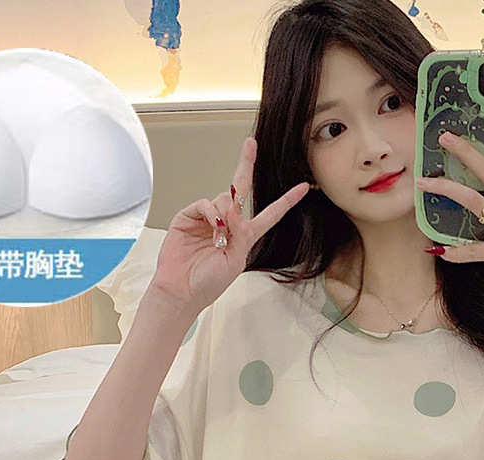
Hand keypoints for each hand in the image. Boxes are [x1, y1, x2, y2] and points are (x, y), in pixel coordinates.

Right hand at [149, 136, 309, 317]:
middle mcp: (227, 224)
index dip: (286, 201)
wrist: (181, 290)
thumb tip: (233, 209)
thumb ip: (238, 236)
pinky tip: (212, 226)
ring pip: (223, 199)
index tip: (302, 188)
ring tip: (218, 236)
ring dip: (224, 213)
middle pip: (240, 189)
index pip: (269, 214)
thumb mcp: (233, 262)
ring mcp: (208, 219)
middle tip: (251, 144)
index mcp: (244, 237)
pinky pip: (205, 204)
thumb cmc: (208, 283)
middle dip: (246, 165)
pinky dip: (210, 212)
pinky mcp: (189, 217)